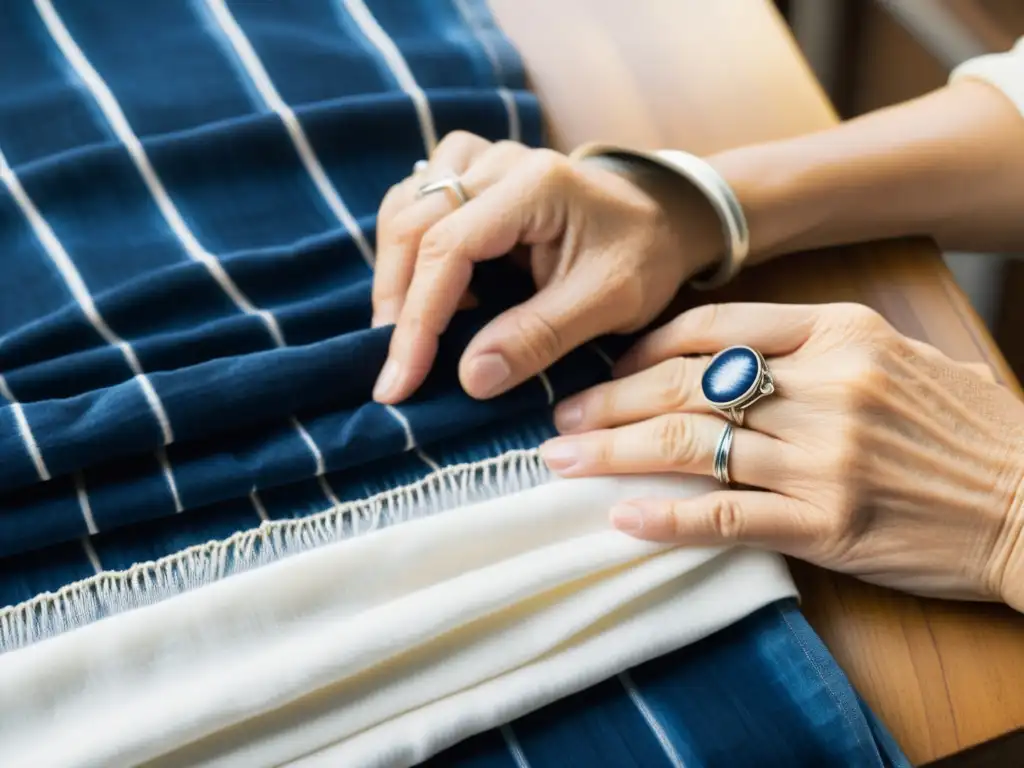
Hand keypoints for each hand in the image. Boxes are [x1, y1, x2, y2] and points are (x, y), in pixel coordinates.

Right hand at [371, 131, 722, 402]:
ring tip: (406, 338)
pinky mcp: (470, 174)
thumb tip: (468, 379)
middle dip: (396, 303)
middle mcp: (498, 161)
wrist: (661, 220)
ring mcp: (480, 161)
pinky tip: (428, 297)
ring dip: (395, 276)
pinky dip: (408, 254)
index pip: (449, 246)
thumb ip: (540, 338)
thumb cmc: (642, 258)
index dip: (418, 318)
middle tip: (396, 373)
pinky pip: (414, 205)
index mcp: (536, 185)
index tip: (402, 381)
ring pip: (403, 209)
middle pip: (412, 223)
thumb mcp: (608, 304)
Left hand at [539, 302, 1023, 608]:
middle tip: (560, 417)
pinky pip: (726, 517)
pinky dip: (666, 517)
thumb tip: (724, 355)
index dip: (644, 346)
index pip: (712, 327)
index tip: (608, 365)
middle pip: (683, 386)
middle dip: (608, 401)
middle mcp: (825, 386)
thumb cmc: (967, 428)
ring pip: (690, 447)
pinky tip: (621, 519)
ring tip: (562, 460)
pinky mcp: (828, 522)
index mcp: (840, 333)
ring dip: (613, 454)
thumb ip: (816, 346)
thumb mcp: (900, 354)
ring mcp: (824, 456)